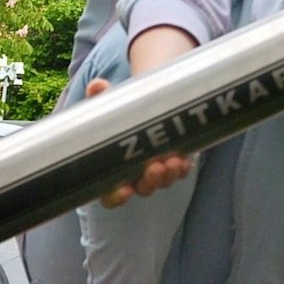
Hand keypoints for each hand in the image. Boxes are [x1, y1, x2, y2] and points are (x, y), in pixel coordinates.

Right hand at [84, 77, 193, 206]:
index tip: (124, 190)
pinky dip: (184, 167)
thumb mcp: (106, 105)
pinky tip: (187, 159)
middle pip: (142, 188)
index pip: (109, 195)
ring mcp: (154, 170)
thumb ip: (99, 97)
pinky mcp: (173, 161)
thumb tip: (96, 86)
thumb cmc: (116, 111)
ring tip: (174, 160)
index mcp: (110, 171)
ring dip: (170, 174)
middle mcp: (133, 175)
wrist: (140, 104)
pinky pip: (180, 170)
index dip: (116, 197)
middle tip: (156, 167)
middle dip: (151, 181)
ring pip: (163, 181)